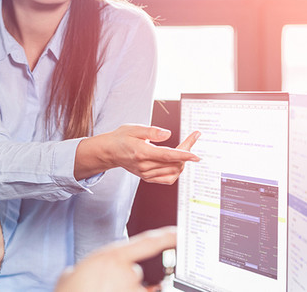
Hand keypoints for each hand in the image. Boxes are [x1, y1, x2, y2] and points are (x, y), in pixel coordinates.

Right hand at [55, 226, 176, 291]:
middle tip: (101, 286)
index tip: (179, 232)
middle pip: (135, 272)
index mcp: (112, 256)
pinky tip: (106, 291)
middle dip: (121, 279)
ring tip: (101, 290)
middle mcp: (126, 272)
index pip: (148, 242)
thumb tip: (99, 270)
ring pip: (134, 289)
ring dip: (121, 291)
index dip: (166, 237)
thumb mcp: (74, 272)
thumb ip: (95, 265)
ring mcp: (133, 289)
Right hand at [76, 125, 200, 183]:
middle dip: (187, 152)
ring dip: (183, 161)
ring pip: (173, 172)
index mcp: (141, 153)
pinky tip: (177, 161)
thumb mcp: (134, 128)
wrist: (110, 151)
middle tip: (192, 138)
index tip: (196, 155)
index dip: (183, 155)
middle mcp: (144, 166)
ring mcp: (146, 174)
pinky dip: (176, 171)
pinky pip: (167, 179)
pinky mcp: (147, 178)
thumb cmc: (121, 138)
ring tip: (185, 149)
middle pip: (173, 163)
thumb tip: (168, 134)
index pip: (167, 156)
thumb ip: (152, 131)